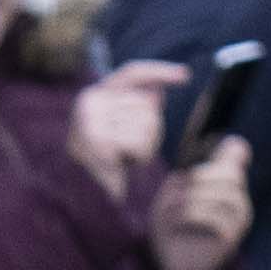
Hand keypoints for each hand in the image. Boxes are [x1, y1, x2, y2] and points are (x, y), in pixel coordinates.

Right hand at [66, 60, 178, 205]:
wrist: (84, 198)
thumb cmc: (108, 164)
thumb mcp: (124, 132)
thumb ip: (138, 109)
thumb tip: (159, 92)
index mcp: (93, 95)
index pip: (133, 72)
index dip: (161, 71)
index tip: (186, 75)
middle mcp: (89, 101)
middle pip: (146, 103)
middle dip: (150, 130)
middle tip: (128, 150)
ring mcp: (91, 120)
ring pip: (146, 122)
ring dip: (145, 146)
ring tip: (124, 158)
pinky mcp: (99, 140)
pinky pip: (139, 142)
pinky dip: (139, 157)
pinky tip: (122, 165)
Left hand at [145, 135, 252, 269]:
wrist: (167, 265)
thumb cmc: (170, 225)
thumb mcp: (176, 192)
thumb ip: (198, 171)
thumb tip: (234, 145)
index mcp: (226, 186)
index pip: (236, 157)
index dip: (221, 154)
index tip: (195, 168)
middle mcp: (238, 202)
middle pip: (231, 174)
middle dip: (200, 178)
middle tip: (178, 191)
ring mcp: (238, 222)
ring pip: (224, 196)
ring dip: (192, 199)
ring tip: (172, 209)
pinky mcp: (231, 240)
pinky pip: (217, 219)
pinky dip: (192, 217)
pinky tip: (178, 223)